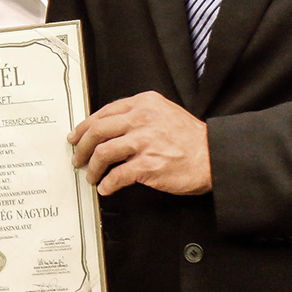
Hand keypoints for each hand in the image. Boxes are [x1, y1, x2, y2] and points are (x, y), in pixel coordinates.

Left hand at [69, 91, 211, 195]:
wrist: (214, 156)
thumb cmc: (191, 138)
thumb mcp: (164, 113)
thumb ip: (138, 116)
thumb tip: (108, 129)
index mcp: (144, 103)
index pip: (103, 113)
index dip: (84, 127)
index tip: (76, 136)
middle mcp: (142, 119)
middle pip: (97, 131)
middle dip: (82, 147)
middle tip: (78, 158)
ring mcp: (145, 142)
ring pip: (102, 153)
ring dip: (92, 168)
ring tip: (92, 176)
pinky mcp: (148, 165)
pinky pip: (117, 176)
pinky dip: (107, 184)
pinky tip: (106, 188)